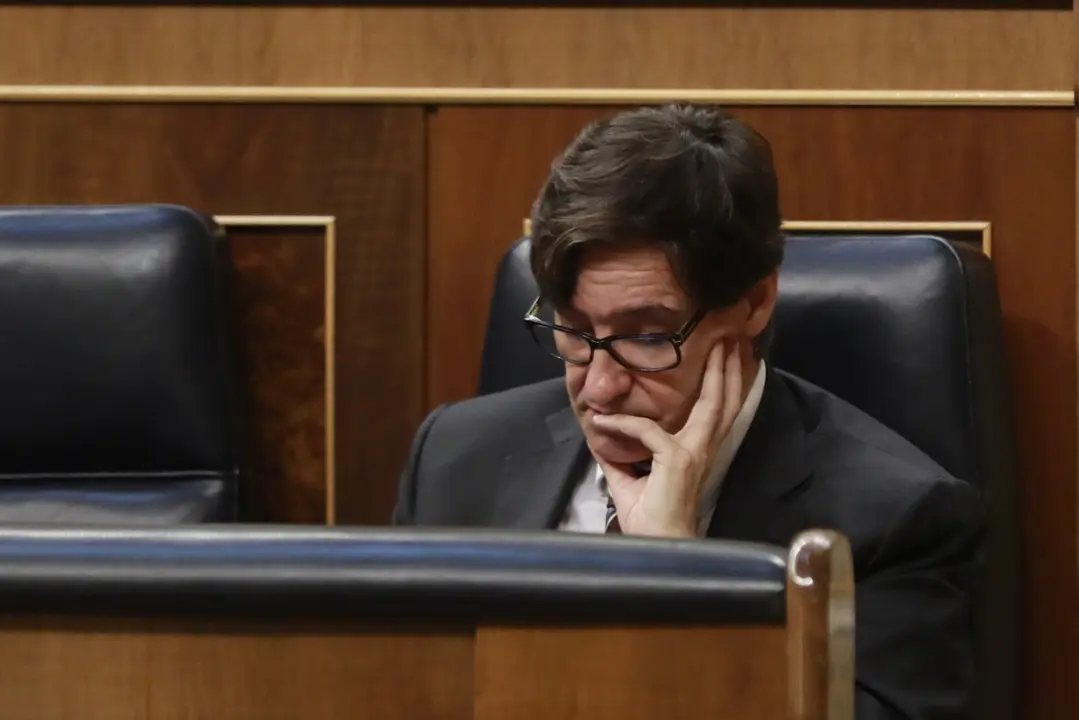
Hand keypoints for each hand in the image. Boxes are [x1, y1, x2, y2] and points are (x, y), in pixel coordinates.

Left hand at [591, 340, 743, 537]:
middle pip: (723, 401)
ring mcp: (692, 453)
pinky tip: (603, 421)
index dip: (715, 385)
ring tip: (717, 348)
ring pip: (710, 405)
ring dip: (714, 374)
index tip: (713, 359)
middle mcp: (701, 450)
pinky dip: (625, 423)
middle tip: (730, 339)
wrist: (656, 550)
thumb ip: (620, 461)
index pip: (713, 412)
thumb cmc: (648, 523)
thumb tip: (601, 442)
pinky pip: (648, 431)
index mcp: (695, 453)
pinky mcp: (676, 460)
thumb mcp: (629, 484)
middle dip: (728, 368)